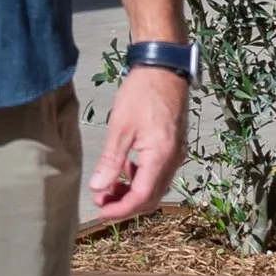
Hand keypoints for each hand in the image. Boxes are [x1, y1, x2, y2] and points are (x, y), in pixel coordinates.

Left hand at [86, 65, 187, 221]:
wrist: (165, 66)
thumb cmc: (142, 92)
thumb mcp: (121, 126)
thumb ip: (110, 160)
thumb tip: (98, 188)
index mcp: (161, 157)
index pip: (141, 197)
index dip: (120, 209)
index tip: (100, 210)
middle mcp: (174, 160)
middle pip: (151, 198)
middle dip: (126, 204)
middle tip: (102, 199)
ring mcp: (177, 153)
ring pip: (156, 187)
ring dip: (133, 192)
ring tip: (110, 185)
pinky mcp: (175, 145)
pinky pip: (160, 173)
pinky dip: (142, 178)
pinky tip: (126, 168)